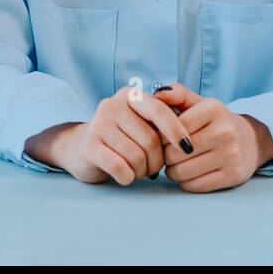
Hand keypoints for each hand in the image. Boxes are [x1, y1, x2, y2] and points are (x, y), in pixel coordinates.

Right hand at [29, 85, 193, 184]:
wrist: (82, 148)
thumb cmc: (123, 137)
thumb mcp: (143, 122)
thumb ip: (164, 119)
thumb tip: (190, 131)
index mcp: (131, 96)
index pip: (160, 111)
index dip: (177, 131)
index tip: (188, 149)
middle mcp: (113, 105)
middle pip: (150, 140)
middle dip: (157, 160)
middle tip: (153, 168)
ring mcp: (98, 124)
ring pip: (136, 156)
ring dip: (142, 171)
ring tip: (138, 170)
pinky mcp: (89, 146)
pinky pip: (120, 167)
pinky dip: (128, 177)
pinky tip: (125, 176)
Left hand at [153, 83, 272, 192]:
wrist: (251, 141)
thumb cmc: (216, 122)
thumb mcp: (200, 103)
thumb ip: (177, 94)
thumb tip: (156, 94)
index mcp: (214, 109)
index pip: (173, 128)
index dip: (161, 136)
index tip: (164, 138)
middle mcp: (225, 131)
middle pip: (174, 153)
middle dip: (166, 156)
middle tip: (169, 154)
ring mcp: (231, 155)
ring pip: (182, 172)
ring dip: (173, 172)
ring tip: (177, 164)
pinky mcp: (233, 175)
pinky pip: (195, 186)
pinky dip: (186, 182)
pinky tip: (190, 174)